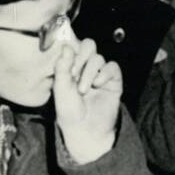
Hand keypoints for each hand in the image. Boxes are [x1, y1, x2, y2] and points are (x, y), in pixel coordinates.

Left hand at [51, 37, 121, 164]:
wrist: (84, 130)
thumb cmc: (69, 111)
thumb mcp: (60, 88)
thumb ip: (62, 67)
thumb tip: (67, 46)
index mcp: (71, 67)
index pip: (74, 47)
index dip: (71, 53)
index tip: (66, 70)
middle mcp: (86, 67)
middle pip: (89, 45)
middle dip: (81, 56)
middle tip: (75, 72)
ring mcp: (100, 73)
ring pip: (98, 58)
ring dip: (89, 72)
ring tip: (83, 89)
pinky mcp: (114, 81)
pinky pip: (112, 67)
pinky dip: (105, 73)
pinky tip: (98, 84)